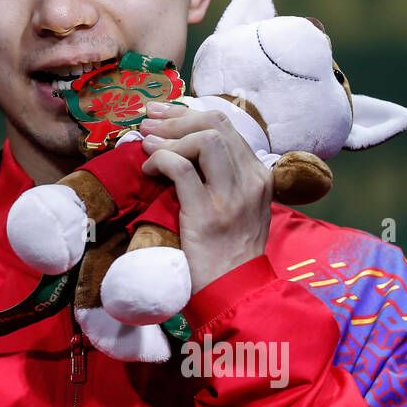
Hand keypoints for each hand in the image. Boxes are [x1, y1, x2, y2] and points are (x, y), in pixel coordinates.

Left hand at [137, 101, 272, 295]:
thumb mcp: (239, 208)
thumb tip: (184, 145)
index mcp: (259, 176)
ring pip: (205, 140)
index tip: (162, 114)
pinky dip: (161, 160)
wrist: (235, 292)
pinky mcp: (208, 214)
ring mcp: (231, 197)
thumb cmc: (229, 252)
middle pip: (216, 124)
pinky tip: (149, 170)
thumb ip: (223, 177)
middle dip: (177, 118)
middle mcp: (250, 181)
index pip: (227, 126)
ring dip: (169, 138)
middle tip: (149, 124)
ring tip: (148, 147)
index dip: (189, 114)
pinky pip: (182, 170)